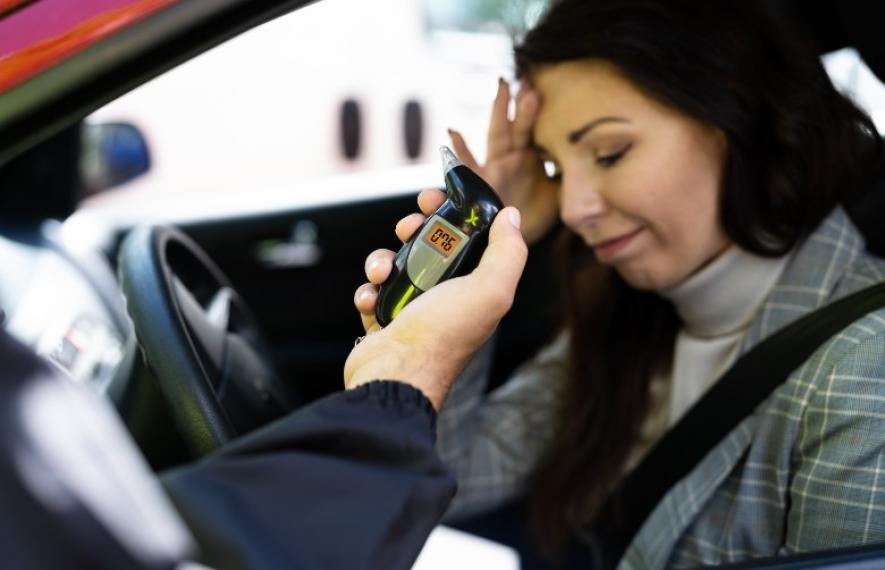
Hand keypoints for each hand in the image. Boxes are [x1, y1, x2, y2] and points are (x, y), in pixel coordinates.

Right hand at [345, 204, 526, 409]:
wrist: (397, 375)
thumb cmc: (443, 335)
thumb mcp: (489, 290)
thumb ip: (507, 252)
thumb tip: (512, 216)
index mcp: (476, 288)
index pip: (468, 239)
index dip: (453, 213)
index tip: (435, 197)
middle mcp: (447, 297)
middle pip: (430, 246)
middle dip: (414, 229)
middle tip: (406, 226)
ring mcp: (414, 309)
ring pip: (397, 265)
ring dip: (384, 260)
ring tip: (382, 272)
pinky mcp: (385, 319)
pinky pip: (374, 291)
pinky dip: (368, 290)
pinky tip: (371, 299)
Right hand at [448, 79, 558, 243]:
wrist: (518, 239)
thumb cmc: (537, 213)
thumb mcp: (559, 192)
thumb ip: (569, 174)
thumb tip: (593, 158)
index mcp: (529, 156)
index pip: (534, 126)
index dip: (537, 107)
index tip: (542, 83)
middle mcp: (510, 157)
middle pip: (515, 124)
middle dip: (519, 101)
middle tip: (526, 77)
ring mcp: (494, 168)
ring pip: (497, 135)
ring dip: (500, 111)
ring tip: (501, 87)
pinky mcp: (481, 183)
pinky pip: (468, 165)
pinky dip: (459, 149)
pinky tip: (453, 132)